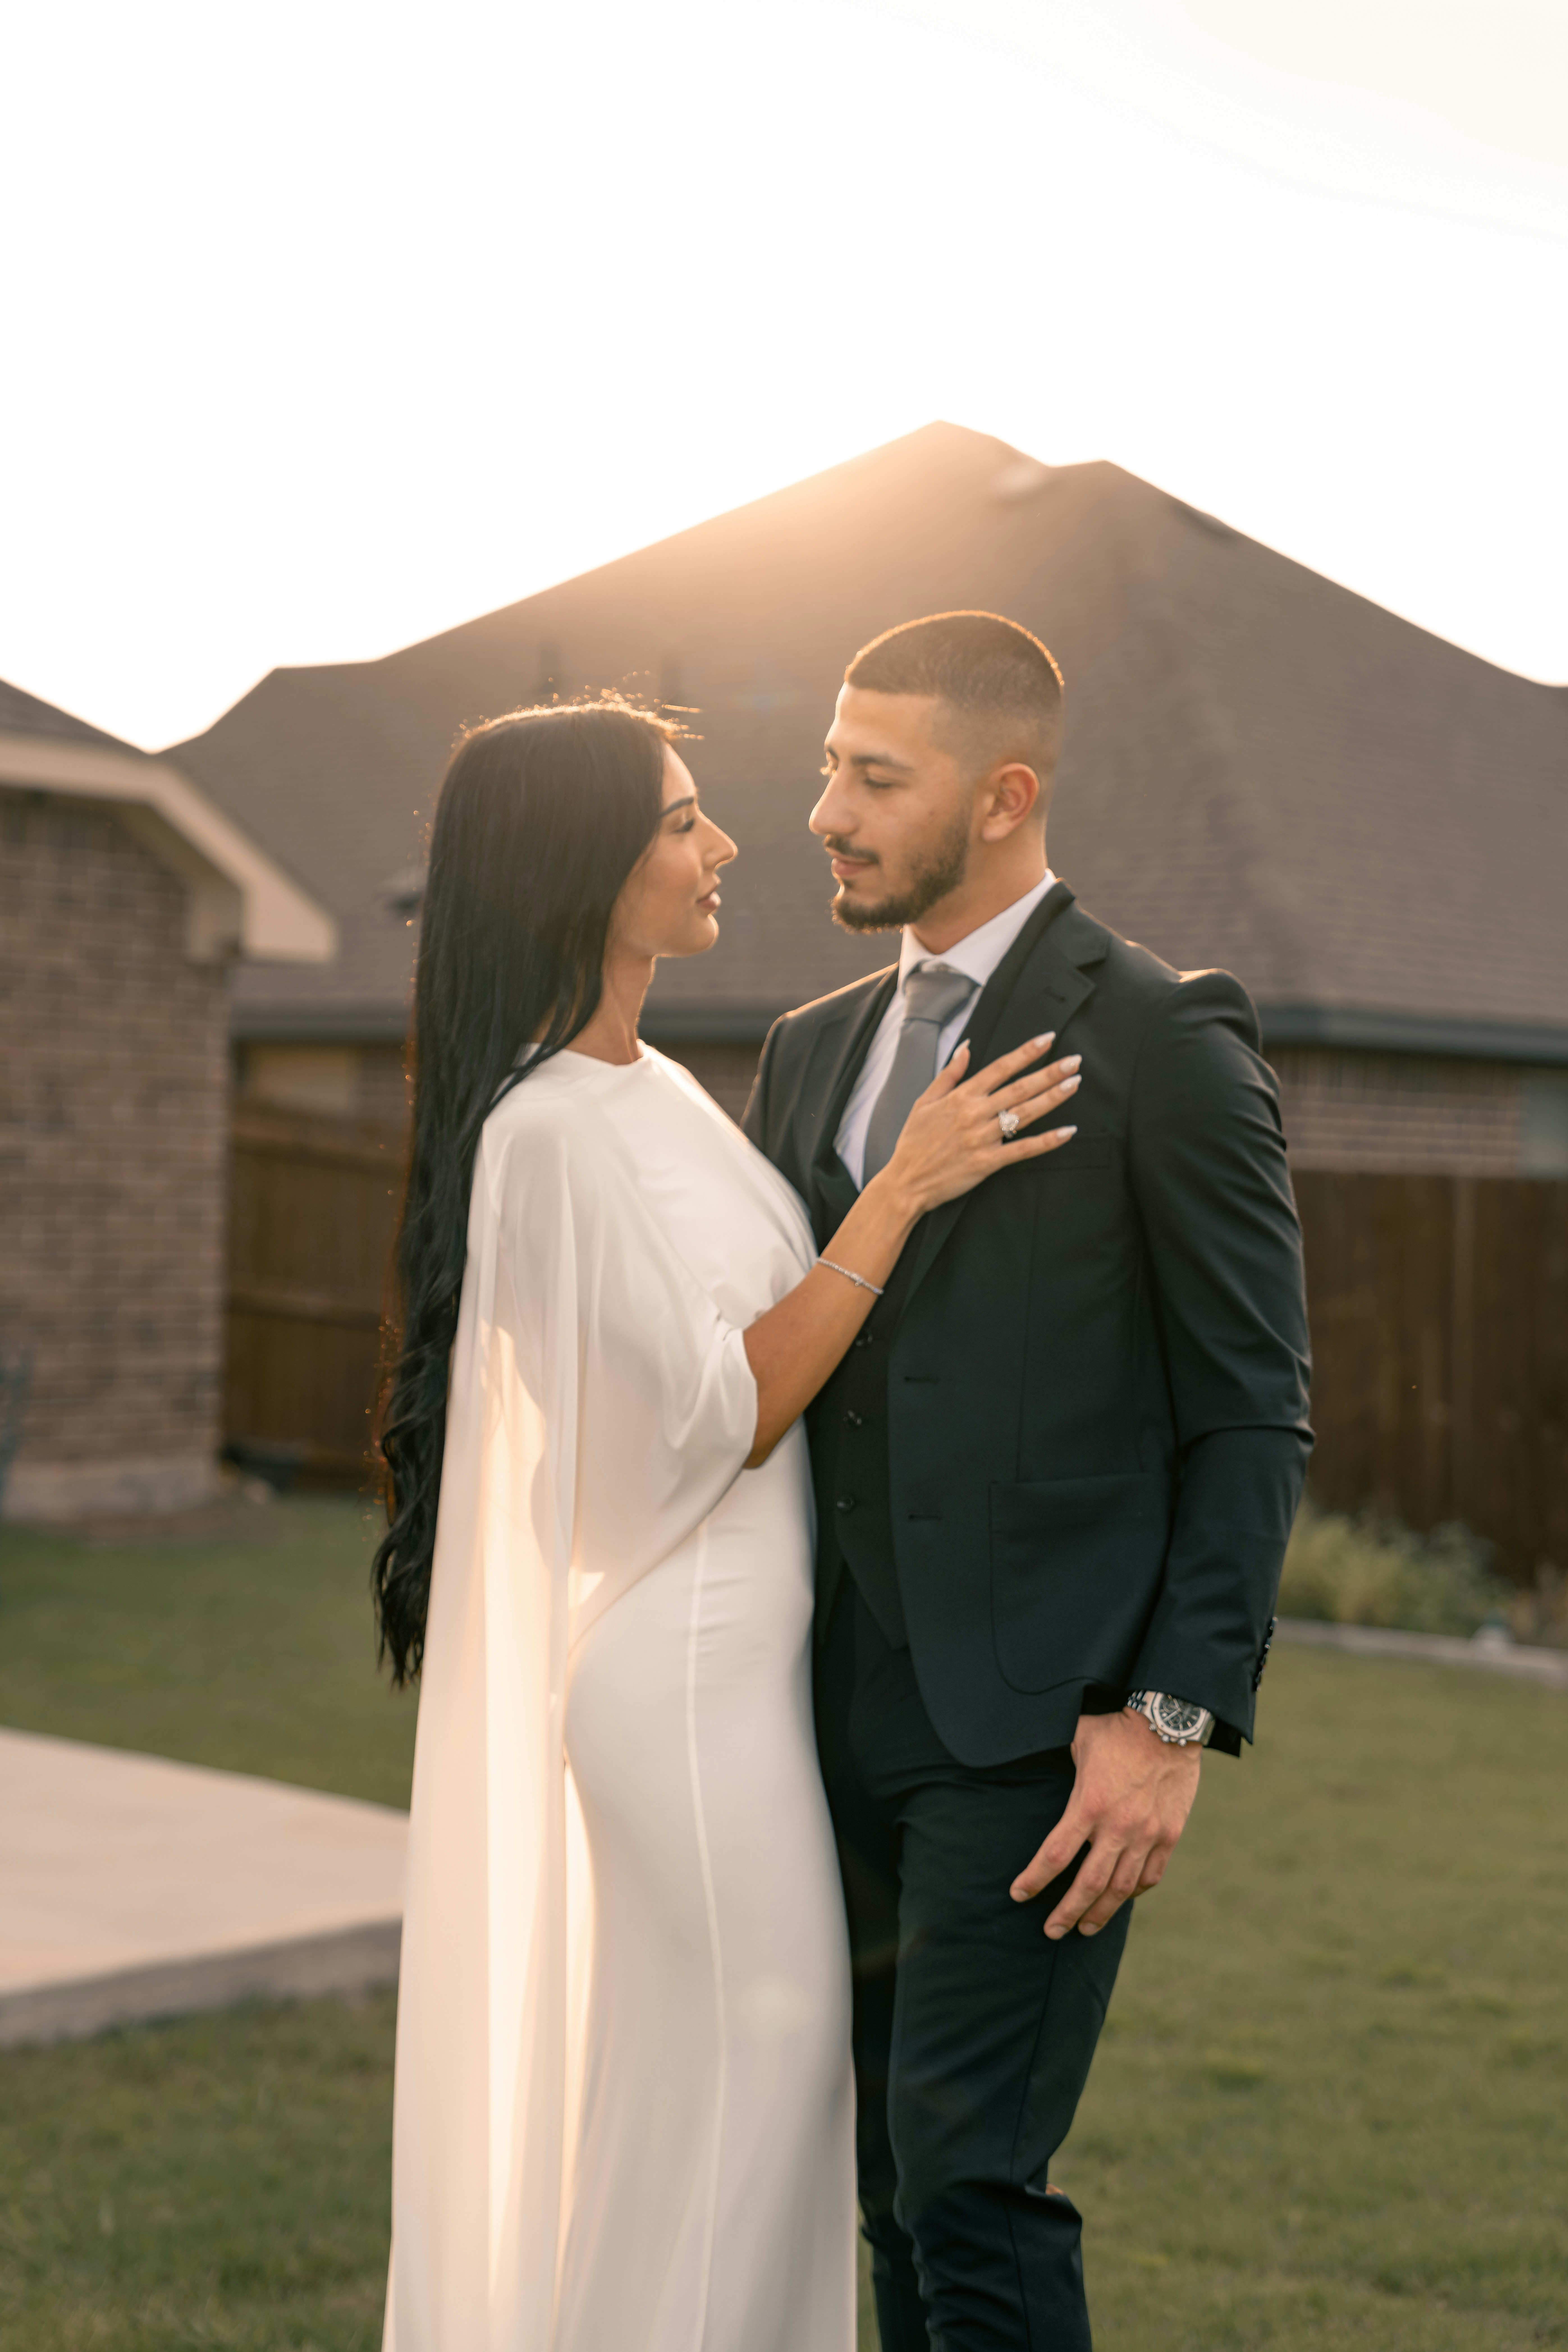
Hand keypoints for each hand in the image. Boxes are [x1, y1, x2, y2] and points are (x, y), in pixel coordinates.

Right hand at [876, 1033, 1081, 1218]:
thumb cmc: (914, 1142)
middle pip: (1019, 1088)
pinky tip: (1068, 1132)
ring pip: (1024, 1114)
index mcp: (960, 1097)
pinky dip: (1047, 1141)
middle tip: (1074, 1061)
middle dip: (1049, 1073)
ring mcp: (982, 1138)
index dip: (1025, 1052)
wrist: (906, 1183)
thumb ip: (949, 1074)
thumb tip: (966, 1046)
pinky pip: (1023, 1149)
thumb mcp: (925, 1101)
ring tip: (1074, 1084)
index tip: (1047, 1039)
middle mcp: (974, 1114)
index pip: (999, 1068)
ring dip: (1052, 1098)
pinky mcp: (987, 1163)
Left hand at [1009, 1709, 1200, 1939]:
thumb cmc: (1117, 1728)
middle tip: (1051, 1931)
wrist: (1169, 1722)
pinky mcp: (1169, 1834)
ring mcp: (1147, 1834)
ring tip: (1085, 1928)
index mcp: (1089, 1804)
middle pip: (1087, 1885)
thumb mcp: (1078, 1741)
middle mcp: (1118, 1827)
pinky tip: (1121, 1899)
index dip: (1033, 1880)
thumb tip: (1038, 1768)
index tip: (1018, 1894)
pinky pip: (1151, 1875)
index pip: (1054, 1855)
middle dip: (1066, 1913)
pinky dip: (1134, 1892)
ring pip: (1120, 1888)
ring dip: (1100, 1913)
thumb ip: (1061, 1766)